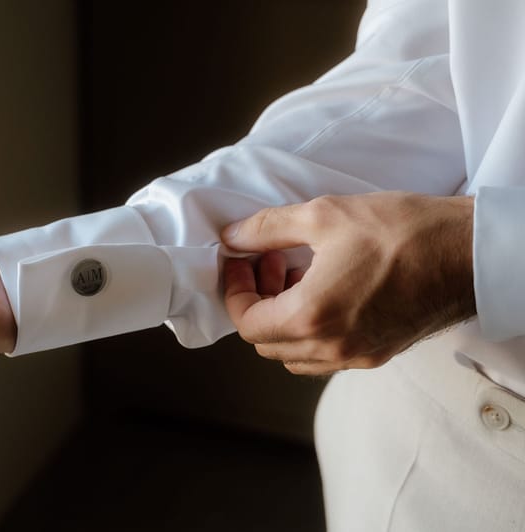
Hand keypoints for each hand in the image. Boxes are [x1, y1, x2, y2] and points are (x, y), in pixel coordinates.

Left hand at [221, 192, 475, 374]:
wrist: (470, 252)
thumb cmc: (404, 231)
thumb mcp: (324, 215)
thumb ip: (267, 228)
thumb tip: (232, 237)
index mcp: (313, 317)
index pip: (247, 323)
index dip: (234, 291)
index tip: (240, 261)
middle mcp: (332, 347)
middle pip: (266, 343)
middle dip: (256, 302)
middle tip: (268, 262)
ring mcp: (357, 356)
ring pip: (295, 355)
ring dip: (281, 319)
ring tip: (295, 275)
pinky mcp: (379, 354)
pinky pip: (326, 356)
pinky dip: (311, 330)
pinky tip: (323, 290)